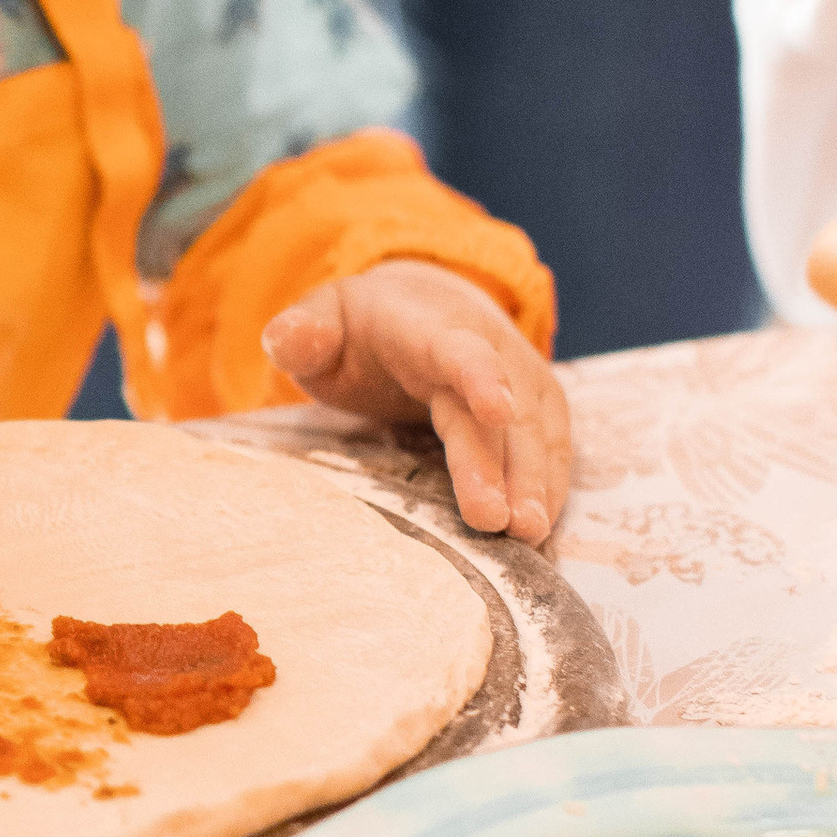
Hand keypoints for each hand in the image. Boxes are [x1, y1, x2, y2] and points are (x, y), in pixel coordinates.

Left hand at [262, 262, 571, 545]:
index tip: (497, 411)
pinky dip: (550, 486)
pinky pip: (552, 448)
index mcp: (429, 326)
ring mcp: (520, 377)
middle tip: (505, 522)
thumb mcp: (323, 318)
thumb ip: (304, 332)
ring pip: (535, 432)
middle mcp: (489, 347)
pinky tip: (542, 528)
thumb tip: (284, 339)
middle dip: (504, 465)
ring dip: (537, 483)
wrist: (426, 303)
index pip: (459, 350)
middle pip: (500, 412)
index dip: (479, 377)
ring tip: (530, 533)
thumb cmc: (364, 327)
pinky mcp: (539, 406)